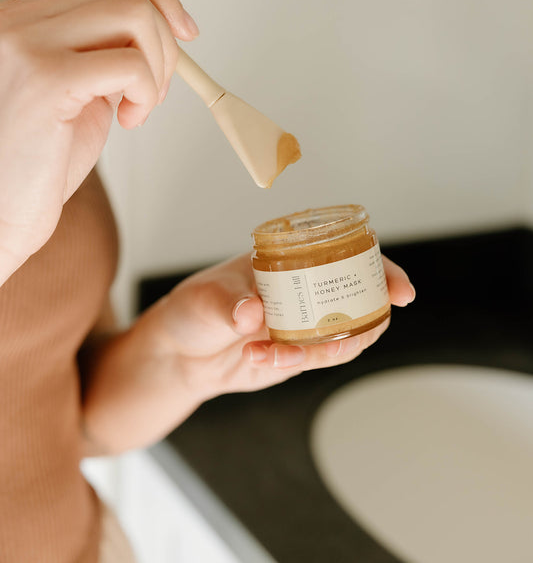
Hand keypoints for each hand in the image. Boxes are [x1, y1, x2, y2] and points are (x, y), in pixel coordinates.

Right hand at [0, 0, 196, 276]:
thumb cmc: (35, 164)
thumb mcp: (81, 90)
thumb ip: (112, 44)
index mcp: (22, 19)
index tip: (182, 32)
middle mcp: (16, 21)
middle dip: (164, 34)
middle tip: (158, 85)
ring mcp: (25, 45)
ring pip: (131, 12)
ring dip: (159, 62)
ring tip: (142, 104)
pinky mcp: (44, 81)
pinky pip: (129, 63)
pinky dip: (147, 91)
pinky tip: (128, 121)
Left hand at [147, 253, 414, 393]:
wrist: (179, 355)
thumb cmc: (193, 309)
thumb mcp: (207, 300)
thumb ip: (231, 307)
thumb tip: (252, 312)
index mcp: (291, 259)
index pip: (347, 256)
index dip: (381, 270)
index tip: (400, 289)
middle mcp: (304, 290)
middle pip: (361, 298)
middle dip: (370, 316)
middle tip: (354, 333)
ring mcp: (304, 324)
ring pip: (344, 335)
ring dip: (326, 347)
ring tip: (279, 351)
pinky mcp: (296, 354)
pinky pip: (315, 360)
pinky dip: (296, 362)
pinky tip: (262, 359)